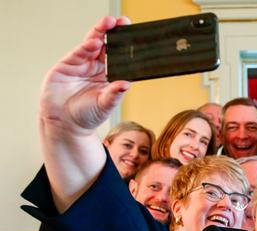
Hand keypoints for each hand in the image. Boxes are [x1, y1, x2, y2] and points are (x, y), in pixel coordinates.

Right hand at [39, 16, 130, 137]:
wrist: (65, 125)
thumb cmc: (87, 116)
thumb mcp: (105, 106)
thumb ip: (114, 94)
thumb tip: (126, 84)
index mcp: (108, 75)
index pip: (118, 56)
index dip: (124, 45)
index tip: (133, 34)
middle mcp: (95, 67)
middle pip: (105, 46)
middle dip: (112, 32)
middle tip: (121, 22)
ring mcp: (81, 65)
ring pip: (91, 45)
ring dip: (99, 34)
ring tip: (108, 25)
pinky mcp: (66, 66)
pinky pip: (77, 54)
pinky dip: (85, 47)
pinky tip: (93, 42)